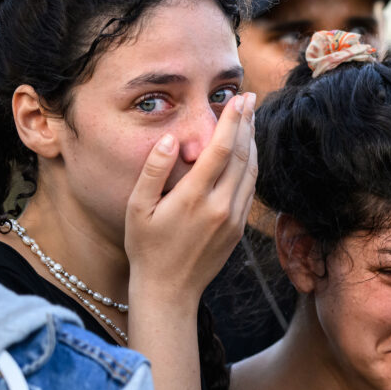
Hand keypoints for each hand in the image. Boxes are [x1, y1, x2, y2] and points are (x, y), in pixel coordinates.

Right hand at [125, 92, 257, 310]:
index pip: (221, 149)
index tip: (239, 99)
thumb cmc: (146, 247)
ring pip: (251, 172)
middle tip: (250, 99)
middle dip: (247, 124)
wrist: (170, 290)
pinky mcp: (239, 228)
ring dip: (253, 142)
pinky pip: (250, 189)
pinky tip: (248, 152)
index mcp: (194, 198)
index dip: (232, 121)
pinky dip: (251, 165)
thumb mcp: (137, 207)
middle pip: (242, 155)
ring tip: (251, 119)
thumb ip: (154, 170)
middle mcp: (221, 206)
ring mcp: (234, 219)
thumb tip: (171, 139)